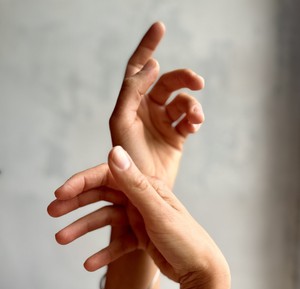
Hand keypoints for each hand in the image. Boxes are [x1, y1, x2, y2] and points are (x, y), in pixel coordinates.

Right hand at [48, 147, 228, 287]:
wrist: (203, 272)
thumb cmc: (185, 239)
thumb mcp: (157, 211)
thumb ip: (134, 184)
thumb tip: (114, 151)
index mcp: (145, 186)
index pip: (107, 176)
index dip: (82, 182)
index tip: (59, 193)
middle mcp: (141, 199)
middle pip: (102, 196)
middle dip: (76, 203)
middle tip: (52, 212)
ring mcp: (140, 219)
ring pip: (105, 220)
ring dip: (83, 229)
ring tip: (60, 239)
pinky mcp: (141, 238)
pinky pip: (117, 243)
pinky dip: (103, 252)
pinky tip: (88, 264)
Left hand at [110, 22, 204, 186]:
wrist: (142, 192)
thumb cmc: (126, 159)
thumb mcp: (123, 122)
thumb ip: (133, 91)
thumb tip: (152, 64)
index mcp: (129, 105)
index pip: (138, 68)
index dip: (147, 46)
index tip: (160, 26)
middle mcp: (146, 111)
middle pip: (167, 82)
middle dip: (183, 78)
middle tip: (197, 83)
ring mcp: (162, 123)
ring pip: (182, 101)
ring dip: (192, 105)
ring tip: (195, 119)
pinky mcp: (176, 137)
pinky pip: (189, 118)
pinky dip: (194, 118)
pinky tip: (194, 126)